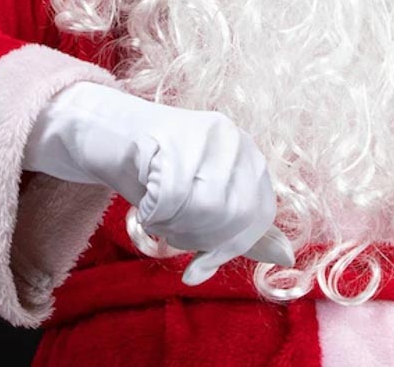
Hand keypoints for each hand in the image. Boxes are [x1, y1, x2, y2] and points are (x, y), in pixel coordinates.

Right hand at [22, 80, 294, 284]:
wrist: (107, 133)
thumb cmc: (156, 173)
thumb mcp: (204, 204)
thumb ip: (240, 230)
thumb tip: (287, 255)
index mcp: (249, 157)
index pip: (257, 216)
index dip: (227, 245)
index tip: (197, 260)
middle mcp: (235, 139)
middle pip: (232, 214)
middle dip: (196, 236)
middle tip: (168, 229)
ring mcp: (206, 133)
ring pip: (206, 206)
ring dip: (174, 225)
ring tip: (156, 214)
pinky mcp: (173, 133)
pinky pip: (172, 195)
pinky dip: (154, 213)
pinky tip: (145, 205)